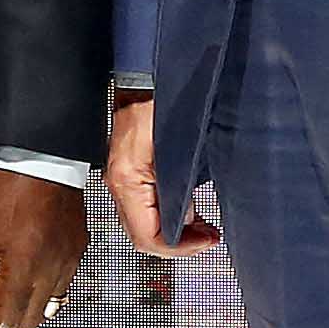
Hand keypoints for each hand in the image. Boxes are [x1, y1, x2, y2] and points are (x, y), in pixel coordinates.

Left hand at [0, 168, 87, 327]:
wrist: (41, 155)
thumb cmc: (8, 183)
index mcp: (24, 265)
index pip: (2, 320)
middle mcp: (51, 270)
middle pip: (26, 323)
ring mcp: (68, 263)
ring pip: (46, 310)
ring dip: (20, 311)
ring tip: (0, 294)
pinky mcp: (77, 253)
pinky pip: (60, 289)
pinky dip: (40, 294)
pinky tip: (23, 279)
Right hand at [104, 94, 215, 256]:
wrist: (145, 80)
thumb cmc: (160, 103)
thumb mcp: (178, 149)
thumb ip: (181, 189)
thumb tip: (190, 220)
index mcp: (127, 182)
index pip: (148, 237)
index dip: (180, 247)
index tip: (206, 241)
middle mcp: (121, 186)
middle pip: (144, 237)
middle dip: (179, 244)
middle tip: (208, 239)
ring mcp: (124, 181)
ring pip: (145, 225)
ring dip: (175, 233)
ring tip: (203, 230)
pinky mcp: (133, 175)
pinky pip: (146, 208)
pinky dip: (169, 217)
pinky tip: (190, 213)